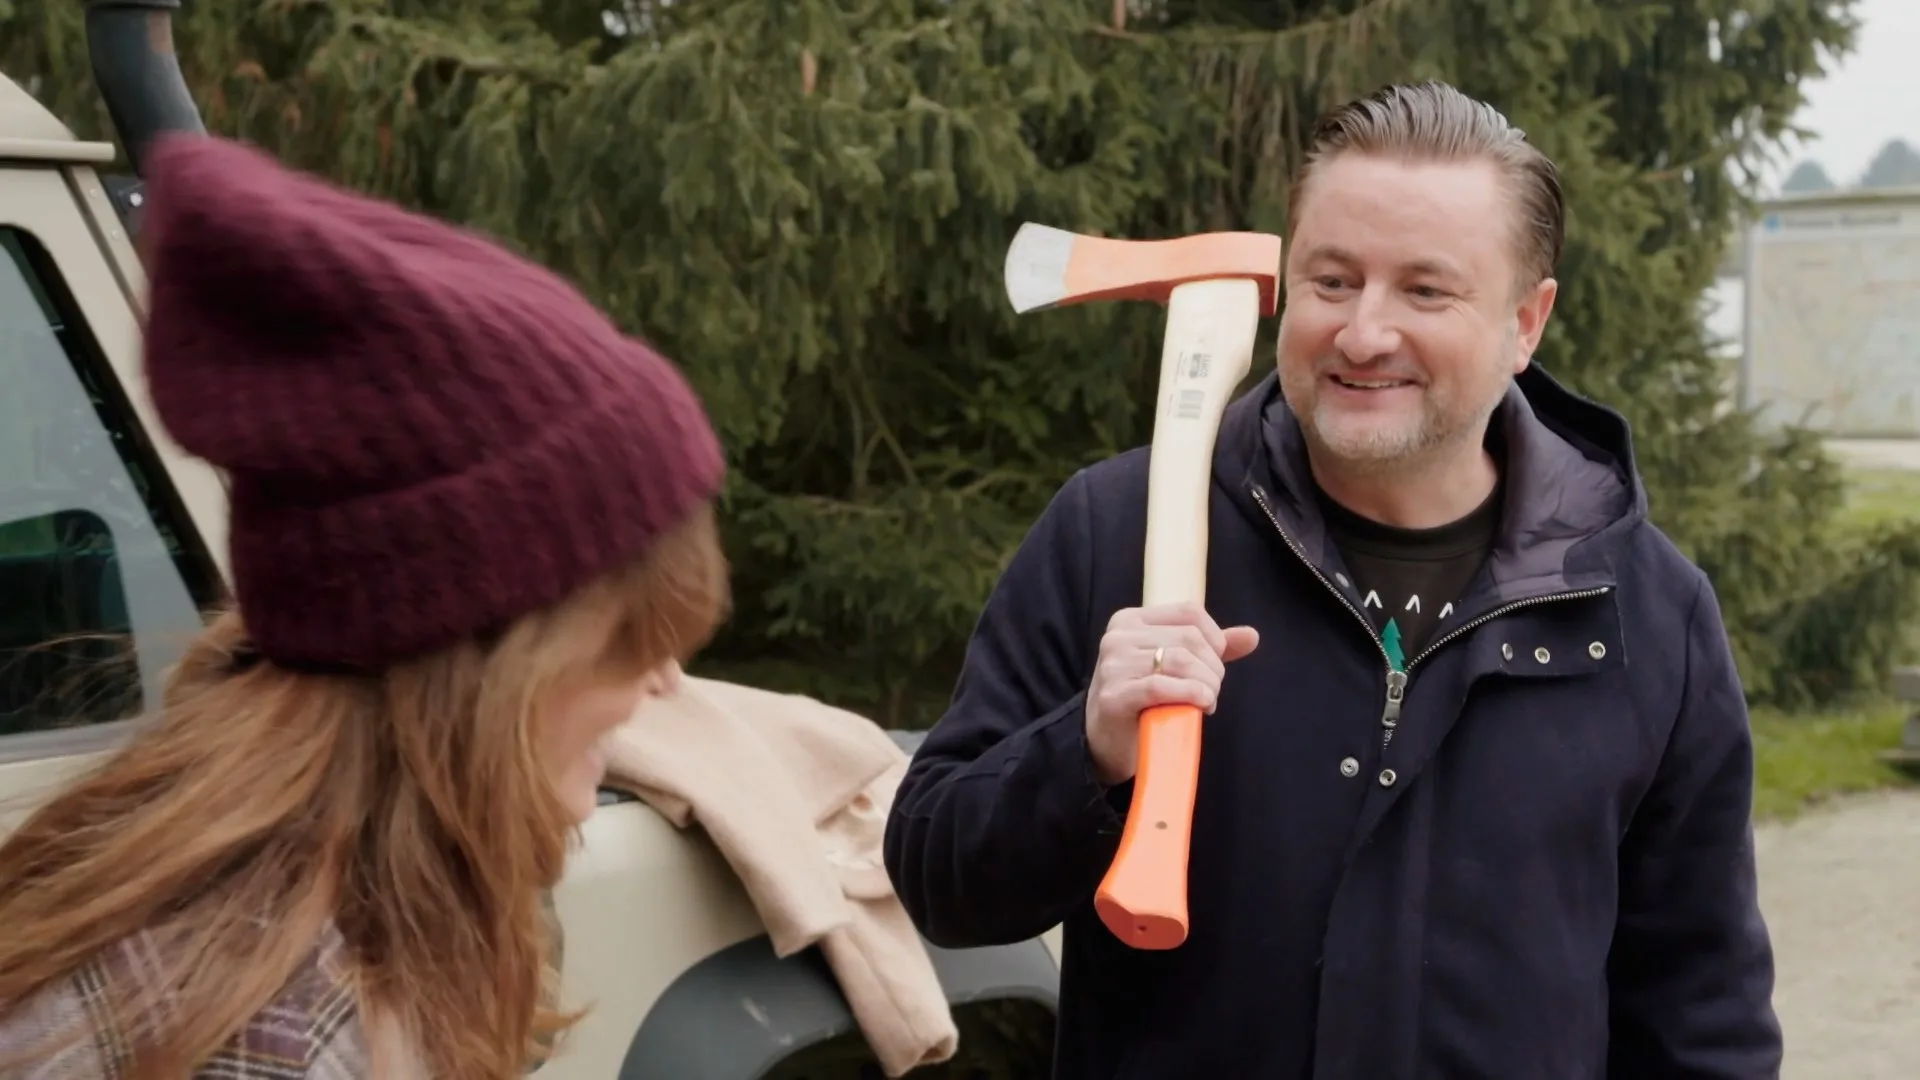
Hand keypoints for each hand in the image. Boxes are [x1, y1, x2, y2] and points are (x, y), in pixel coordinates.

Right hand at [1084, 601, 1258, 786]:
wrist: (1105, 742)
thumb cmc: (1142, 700)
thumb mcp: (1173, 666)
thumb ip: (1210, 649)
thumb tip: (1252, 635)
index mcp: (1130, 620)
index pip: (1190, 612)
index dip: (1215, 638)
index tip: (1214, 666)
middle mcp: (1118, 637)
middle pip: (1189, 638)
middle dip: (1213, 668)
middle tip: (1212, 692)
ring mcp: (1113, 666)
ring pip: (1180, 661)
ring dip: (1207, 685)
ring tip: (1206, 701)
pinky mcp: (1113, 696)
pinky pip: (1161, 687)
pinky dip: (1191, 695)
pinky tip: (1201, 706)